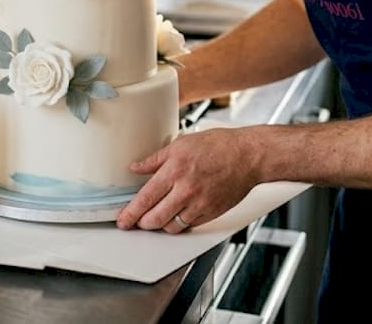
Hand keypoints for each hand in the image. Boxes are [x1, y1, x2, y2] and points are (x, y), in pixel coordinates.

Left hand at [115, 127, 261, 233]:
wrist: (248, 156)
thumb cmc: (218, 146)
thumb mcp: (181, 144)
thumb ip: (155, 159)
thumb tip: (136, 168)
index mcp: (174, 171)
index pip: (145, 199)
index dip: (130, 213)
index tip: (123, 220)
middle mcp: (185, 190)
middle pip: (155, 219)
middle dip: (143, 223)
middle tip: (138, 220)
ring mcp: (200, 204)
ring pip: (171, 227)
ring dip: (161, 225)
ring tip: (158, 217)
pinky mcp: (211, 213)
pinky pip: (189, 226)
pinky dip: (179, 224)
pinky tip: (177, 215)